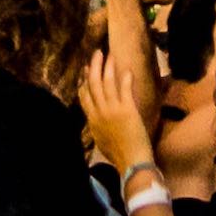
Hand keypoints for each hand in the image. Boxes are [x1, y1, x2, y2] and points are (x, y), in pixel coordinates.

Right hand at [80, 45, 158, 176]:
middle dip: (94, 66)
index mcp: (92, 120)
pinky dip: (125, 78)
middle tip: (97, 53)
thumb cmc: (118, 155)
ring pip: (107, 82)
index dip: (84, 81)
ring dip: (108, 67)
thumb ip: (97, 127)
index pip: (84, 96)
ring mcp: (112, 109)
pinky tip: (127, 69)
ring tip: (109, 54)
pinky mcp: (127, 109)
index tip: (85, 69)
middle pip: (93, 84)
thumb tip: (97, 120)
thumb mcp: (100, 140)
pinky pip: (124, 89)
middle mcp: (99, 112)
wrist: (131, 161)